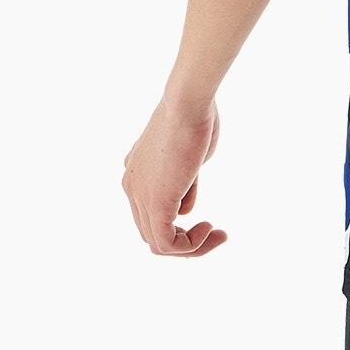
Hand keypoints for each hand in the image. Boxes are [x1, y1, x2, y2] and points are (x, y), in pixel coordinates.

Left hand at [122, 95, 228, 257]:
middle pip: (152, 232)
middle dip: (186, 240)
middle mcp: (132, 186)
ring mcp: (139, 196)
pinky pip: (166, 243)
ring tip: (216, 235)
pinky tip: (209, 230)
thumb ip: (185, 181)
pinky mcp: (155, 203)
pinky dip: (190, 246)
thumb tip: (185, 205)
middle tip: (215, 232)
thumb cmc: (196, 117)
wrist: (188, 102)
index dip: (181, 224)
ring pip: (158, 242)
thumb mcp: (191, 155)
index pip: (152, 212)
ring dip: (191, 246)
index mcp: (138, 172)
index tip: (208, 221)